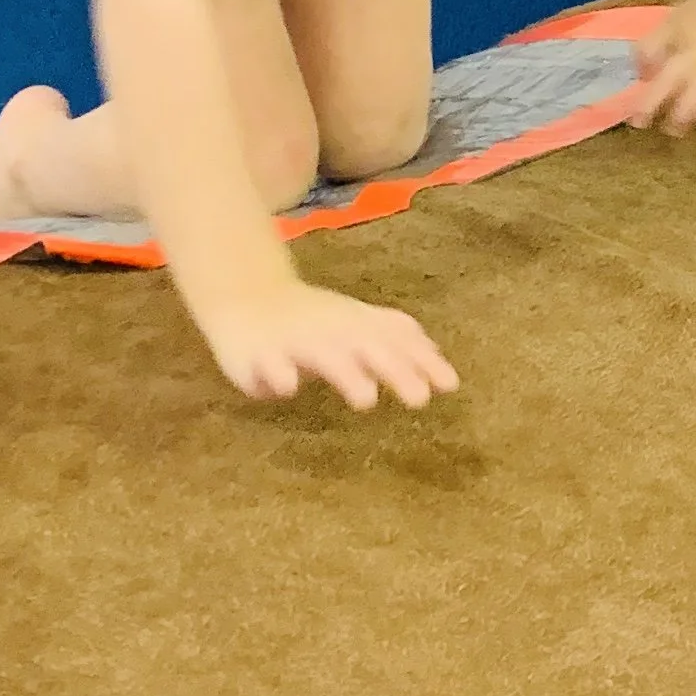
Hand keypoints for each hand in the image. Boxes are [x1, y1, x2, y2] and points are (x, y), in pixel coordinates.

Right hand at [198, 282, 459, 410]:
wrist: (246, 294)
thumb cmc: (312, 317)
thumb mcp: (356, 321)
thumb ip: (393, 338)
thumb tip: (439, 360)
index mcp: (356, 324)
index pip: (395, 341)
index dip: (420, 361)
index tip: (450, 385)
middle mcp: (332, 329)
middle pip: (368, 347)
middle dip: (394, 369)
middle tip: (421, 399)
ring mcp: (295, 339)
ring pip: (323, 354)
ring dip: (346, 373)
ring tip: (366, 400)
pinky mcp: (259, 352)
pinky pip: (268, 363)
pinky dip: (278, 374)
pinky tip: (288, 389)